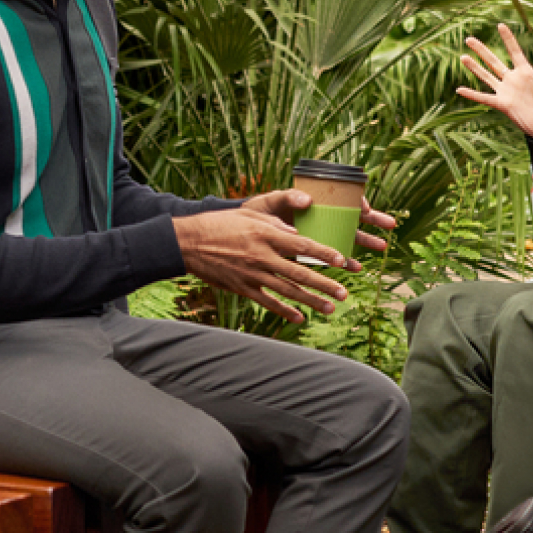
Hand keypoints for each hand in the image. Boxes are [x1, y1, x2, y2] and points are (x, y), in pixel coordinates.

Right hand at [175, 206, 348, 323]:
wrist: (188, 243)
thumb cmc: (221, 223)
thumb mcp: (250, 214)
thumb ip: (276, 223)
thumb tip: (297, 233)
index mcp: (266, 235)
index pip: (302, 246)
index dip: (324, 254)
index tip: (343, 261)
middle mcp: (262, 256)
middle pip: (300, 273)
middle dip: (325, 284)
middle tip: (344, 293)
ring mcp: (252, 275)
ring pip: (287, 291)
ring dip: (311, 301)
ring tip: (330, 308)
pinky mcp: (242, 288)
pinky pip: (267, 302)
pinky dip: (284, 311)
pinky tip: (300, 318)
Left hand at [243, 189, 396, 254]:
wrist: (240, 235)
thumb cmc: (256, 213)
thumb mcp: (269, 202)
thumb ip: (286, 197)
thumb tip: (308, 199)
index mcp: (313, 202)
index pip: (342, 198)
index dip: (357, 203)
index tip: (365, 211)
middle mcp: (319, 217)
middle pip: (351, 217)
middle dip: (373, 222)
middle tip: (391, 226)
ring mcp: (318, 235)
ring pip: (347, 237)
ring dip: (364, 242)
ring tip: (381, 247)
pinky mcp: (312, 253)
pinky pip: (332, 256)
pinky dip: (345, 261)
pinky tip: (356, 267)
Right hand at [456, 24, 532, 141]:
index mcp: (527, 72)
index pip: (514, 52)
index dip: (508, 39)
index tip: (500, 26)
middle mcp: (514, 80)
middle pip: (494, 61)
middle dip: (482, 50)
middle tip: (469, 39)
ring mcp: (507, 92)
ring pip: (486, 76)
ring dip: (474, 67)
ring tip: (463, 56)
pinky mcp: (503, 105)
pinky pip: (484, 98)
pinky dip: (472, 94)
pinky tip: (459, 90)